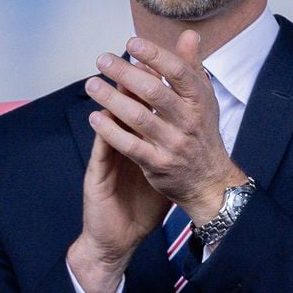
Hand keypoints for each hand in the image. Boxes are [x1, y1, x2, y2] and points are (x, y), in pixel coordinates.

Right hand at [67, 73, 169, 292]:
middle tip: (136, 57)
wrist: (119, 234)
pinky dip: (103, 134)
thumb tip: (194, 119)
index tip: (162, 61)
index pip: (143, 104)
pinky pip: (102, 151)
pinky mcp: (98, 174)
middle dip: (131, 81)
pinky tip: (100, 119)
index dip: (153, 83)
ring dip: (112, 99)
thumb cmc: (140, 197)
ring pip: (111, 122)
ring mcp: (108, 156)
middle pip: (126, 106)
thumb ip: (174, 141)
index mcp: (137, 139)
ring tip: (119, 77)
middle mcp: (120, 142)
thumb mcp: (162, 165)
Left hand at [85, 30, 246, 224]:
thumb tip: (188, 34)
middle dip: (125, 73)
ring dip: (111, 99)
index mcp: (199, 99)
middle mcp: (188, 120)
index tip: (131, 42)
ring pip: (138, 117)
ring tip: (92, 84)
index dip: (154, 55)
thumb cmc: (201, 130)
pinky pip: (130, 145)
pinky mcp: (158, 164)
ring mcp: (173, 143)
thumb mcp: (203, 97)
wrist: (209, 179)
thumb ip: (191, 66)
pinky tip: (94, 117)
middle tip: (102, 60)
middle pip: (154, 92)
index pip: (177, 72)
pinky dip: (110, 131)